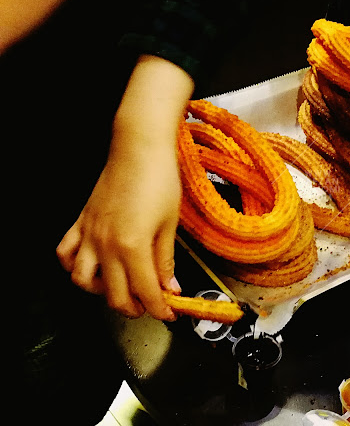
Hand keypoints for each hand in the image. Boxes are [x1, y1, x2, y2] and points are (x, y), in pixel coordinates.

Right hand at [57, 55, 194, 319]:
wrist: (139, 149)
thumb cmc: (159, 180)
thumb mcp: (170, 224)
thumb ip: (166, 259)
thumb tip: (171, 286)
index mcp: (133, 247)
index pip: (146, 292)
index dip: (160, 308)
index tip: (170, 314)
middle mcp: (106, 245)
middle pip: (114, 295)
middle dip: (135, 307)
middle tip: (151, 304)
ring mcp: (90, 234)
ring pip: (83, 281)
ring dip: (102, 293)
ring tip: (122, 289)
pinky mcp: (81, 222)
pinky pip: (66, 252)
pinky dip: (74, 266)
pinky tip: (91, 267)